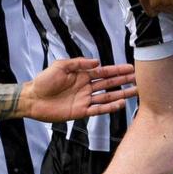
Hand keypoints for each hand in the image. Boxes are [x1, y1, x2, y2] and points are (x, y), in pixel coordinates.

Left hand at [22, 58, 136, 122]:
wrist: (33, 99)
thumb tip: (97, 62)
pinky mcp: (81, 111)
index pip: (103, 72)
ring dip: (121, 95)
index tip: (130, 68)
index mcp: (82, 75)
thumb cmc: (44, 80)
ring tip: (135, 92)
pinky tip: (120, 104)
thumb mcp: (60, 66)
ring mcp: (85, 99)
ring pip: (107, 97)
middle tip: (139, 79)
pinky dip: (109, 107)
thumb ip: (78, 63)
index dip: (117, 70)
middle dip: (124, 81)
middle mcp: (86, 87)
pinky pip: (98, 109)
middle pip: (109, 84)